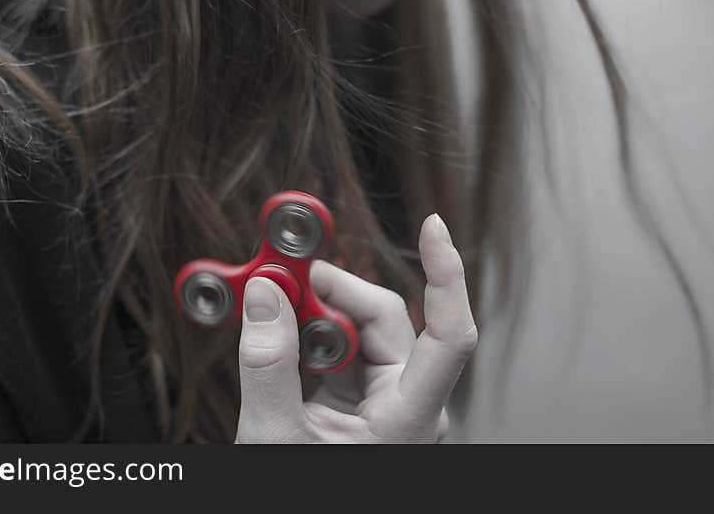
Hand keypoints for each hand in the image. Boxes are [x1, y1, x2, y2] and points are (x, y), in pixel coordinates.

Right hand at [235, 213, 477, 442]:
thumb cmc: (304, 499)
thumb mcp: (276, 437)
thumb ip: (267, 365)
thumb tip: (263, 295)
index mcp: (408, 419)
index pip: (450, 335)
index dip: (447, 275)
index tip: (431, 227)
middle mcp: (407, 401)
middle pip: (386, 318)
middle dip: (334, 289)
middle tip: (281, 273)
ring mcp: (386, 398)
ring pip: (362, 327)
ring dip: (316, 310)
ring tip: (272, 304)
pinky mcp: (362, 396)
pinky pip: (343, 346)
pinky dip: (310, 331)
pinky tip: (282, 331)